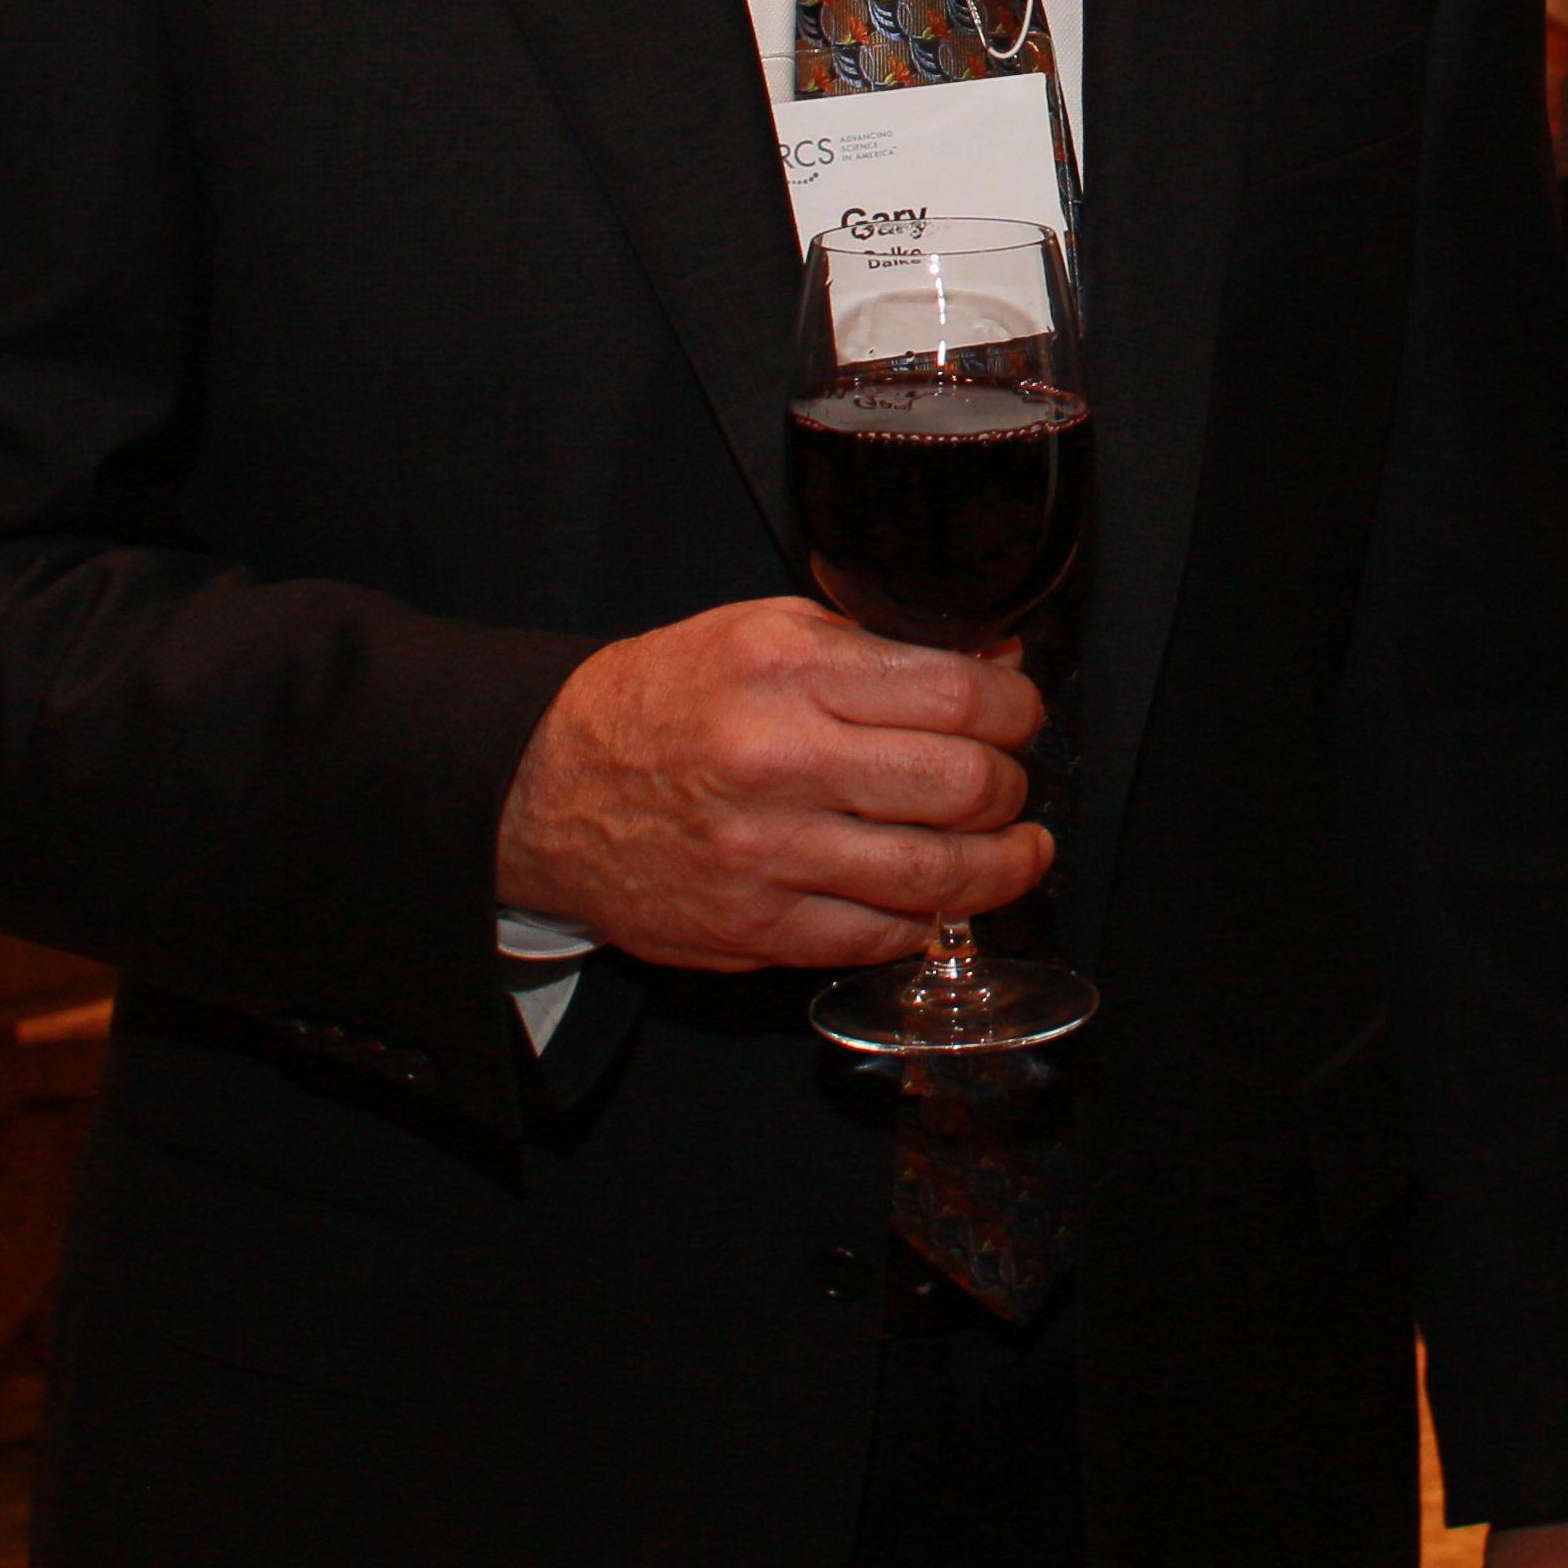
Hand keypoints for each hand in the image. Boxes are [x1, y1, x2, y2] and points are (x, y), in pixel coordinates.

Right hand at [491, 598, 1048, 973]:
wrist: (546, 785)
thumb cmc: (665, 699)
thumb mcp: (763, 631)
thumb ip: (875, 645)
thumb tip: (994, 661)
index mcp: (787, 672)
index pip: (954, 694)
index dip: (1015, 707)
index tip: (1021, 713)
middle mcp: (780, 763)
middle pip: (960, 786)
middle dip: (1010, 787)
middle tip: (1010, 783)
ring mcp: (767, 856)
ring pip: (935, 876)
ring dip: (1000, 869)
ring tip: (1018, 854)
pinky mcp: (754, 927)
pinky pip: (877, 937)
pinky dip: (925, 920)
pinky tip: (936, 900)